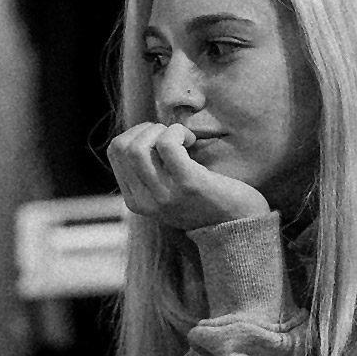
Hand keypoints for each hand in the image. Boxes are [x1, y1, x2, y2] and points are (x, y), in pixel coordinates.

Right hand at [109, 122, 270, 230]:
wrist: (241, 225)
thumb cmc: (207, 201)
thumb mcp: (168, 192)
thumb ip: (149, 173)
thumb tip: (139, 134)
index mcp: (136, 202)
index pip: (115, 151)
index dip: (137, 133)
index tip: (161, 140)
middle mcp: (145, 202)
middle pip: (123, 146)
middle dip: (147, 129)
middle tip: (173, 137)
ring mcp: (164, 195)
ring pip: (138, 146)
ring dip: (162, 130)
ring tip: (184, 139)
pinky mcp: (187, 184)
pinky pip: (167, 143)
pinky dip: (178, 131)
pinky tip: (192, 140)